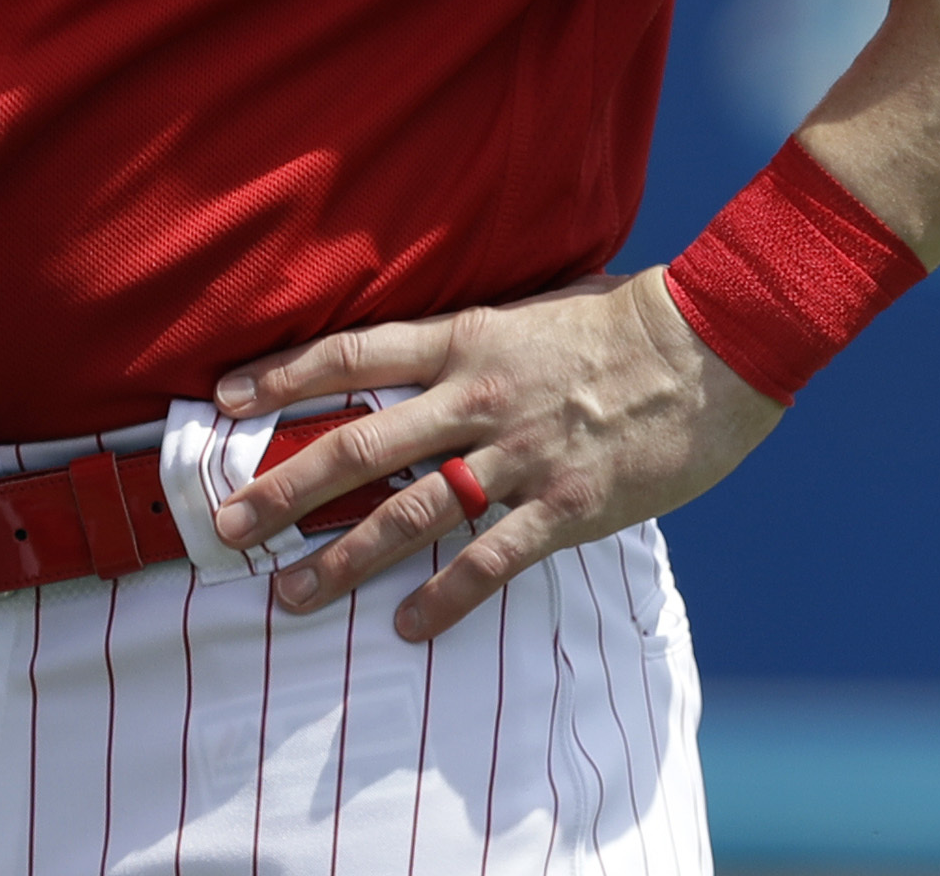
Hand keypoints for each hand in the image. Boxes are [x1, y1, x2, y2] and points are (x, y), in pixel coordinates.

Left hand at [203, 269, 779, 642]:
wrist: (716, 344)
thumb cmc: (626, 321)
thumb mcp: (531, 310)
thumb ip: (472, 339)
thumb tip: (419, 355)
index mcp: (466, 341)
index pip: (352, 355)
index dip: (281, 377)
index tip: (223, 401)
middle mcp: (479, 398)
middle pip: (360, 446)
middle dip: (284, 489)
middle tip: (226, 527)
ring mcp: (522, 456)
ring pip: (412, 513)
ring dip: (345, 559)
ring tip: (293, 596)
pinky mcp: (568, 507)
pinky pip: (491, 560)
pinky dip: (444, 599)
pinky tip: (407, 628)